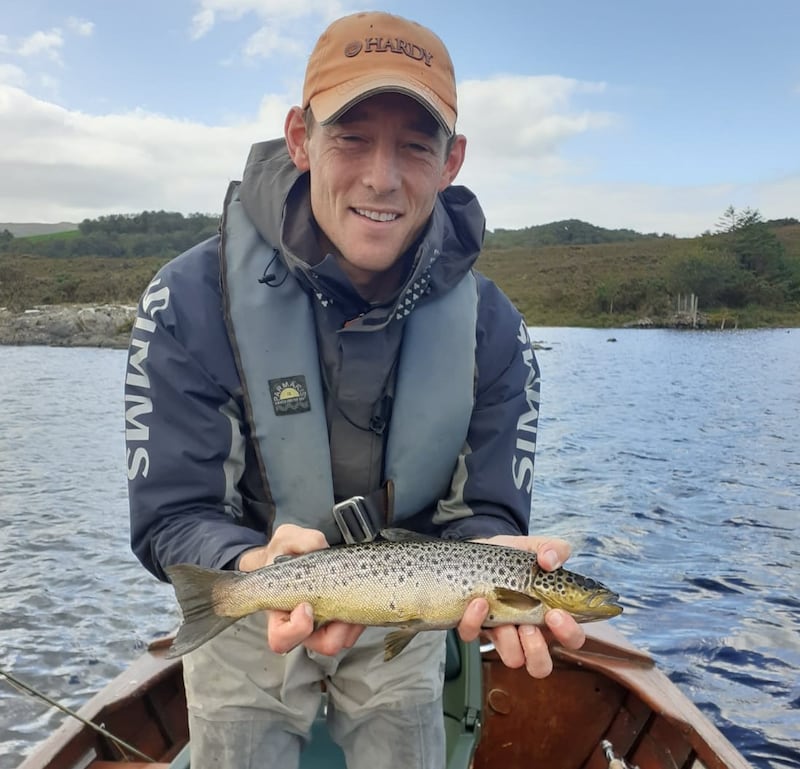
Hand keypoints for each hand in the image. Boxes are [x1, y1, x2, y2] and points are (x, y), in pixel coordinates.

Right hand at [238, 524, 364, 655]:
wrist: (297, 554)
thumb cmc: (286, 552)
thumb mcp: (287, 538)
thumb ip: (300, 540)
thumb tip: (319, 546)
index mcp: (280, 611)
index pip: (281, 638)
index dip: (295, 629)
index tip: (306, 605)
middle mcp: (303, 624)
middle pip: (322, 645)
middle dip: (337, 629)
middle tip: (341, 604)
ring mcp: (325, 624)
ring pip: (344, 638)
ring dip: (353, 620)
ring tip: (354, 593)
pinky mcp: (343, 618)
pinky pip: (357, 627)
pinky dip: (362, 613)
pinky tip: (360, 593)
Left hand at [456, 534, 585, 677]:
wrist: (479, 547)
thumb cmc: (513, 556)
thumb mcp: (536, 547)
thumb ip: (552, 548)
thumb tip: (550, 560)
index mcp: (549, 613)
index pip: (571, 639)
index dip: (569, 634)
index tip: (556, 613)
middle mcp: (527, 629)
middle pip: (540, 665)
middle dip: (537, 651)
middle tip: (529, 627)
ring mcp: (501, 630)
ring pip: (511, 658)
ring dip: (509, 641)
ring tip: (503, 615)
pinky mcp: (474, 624)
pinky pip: (472, 635)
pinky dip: (474, 621)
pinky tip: (478, 601)